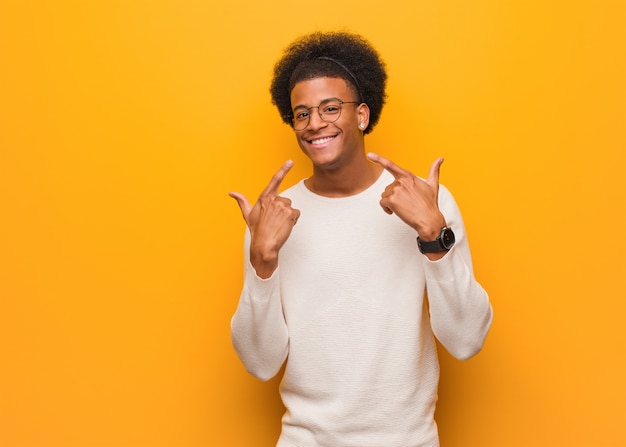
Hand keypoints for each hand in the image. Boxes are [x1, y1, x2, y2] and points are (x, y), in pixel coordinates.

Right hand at [229, 160, 299, 277]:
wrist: (264, 244)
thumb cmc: (256, 230)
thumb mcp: (247, 214)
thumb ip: (242, 201)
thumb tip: (231, 193)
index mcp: (264, 197)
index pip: (275, 180)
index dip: (283, 170)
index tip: (290, 161)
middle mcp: (273, 199)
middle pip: (285, 201)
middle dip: (283, 210)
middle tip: (274, 221)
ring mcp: (282, 205)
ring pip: (291, 208)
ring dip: (288, 216)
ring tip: (278, 225)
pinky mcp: (290, 213)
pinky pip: (297, 214)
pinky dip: (293, 221)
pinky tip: (284, 227)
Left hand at [367, 152, 446, 240]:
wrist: (429, 219)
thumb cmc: (430, 203)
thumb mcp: (433, 185)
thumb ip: (434, 170)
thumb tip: (441, 158)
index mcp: (408, 176)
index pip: (391, 165)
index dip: (379, 159)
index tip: (369, 155)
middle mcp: (401, 181)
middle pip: (388, 187)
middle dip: (394, 196)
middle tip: (406, 203)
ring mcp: (396, 190)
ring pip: (385, 195)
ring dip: (390, 203)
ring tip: (402, 208)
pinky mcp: (392, 200)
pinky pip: (382, 203)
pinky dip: (386, 209)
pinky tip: (395, 212)